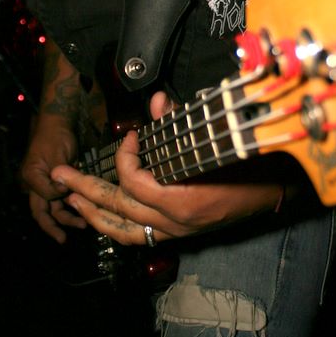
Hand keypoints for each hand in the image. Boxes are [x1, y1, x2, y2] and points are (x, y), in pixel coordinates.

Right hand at [20, 123, 87, 243]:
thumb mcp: (53, 158)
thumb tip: (61, 194)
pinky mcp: (59, 180)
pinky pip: (63, 198)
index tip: (69, 196)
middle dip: (52, 226)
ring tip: (83, 225)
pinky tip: (84, 211)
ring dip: (66, 217)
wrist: (59, 124)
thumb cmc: (53, 138)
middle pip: (42, 211)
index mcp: (31, 180)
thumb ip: (55, 178)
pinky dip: (72, 205)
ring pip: (55, 207)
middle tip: (63, 240)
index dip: (55, 203)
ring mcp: (48, 183)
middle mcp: (37, 184)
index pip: (41, 202)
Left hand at [50, 91, 282, 245]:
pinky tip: (100, 217)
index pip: (135, 182)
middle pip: (118, 207)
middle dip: (83, 188)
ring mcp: (178, 232)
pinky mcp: (180, 235)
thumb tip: (157, 98)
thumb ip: (182, 122)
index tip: (131, 136)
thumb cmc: (253, 164)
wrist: (278, 191)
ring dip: (93, 213)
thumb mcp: (218, 140)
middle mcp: (177, 222)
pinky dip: (116, 227)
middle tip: (57, 175)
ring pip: (123, 229)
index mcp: (185, 200)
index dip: (125, 157)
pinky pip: (139, 238)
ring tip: (70, 198)